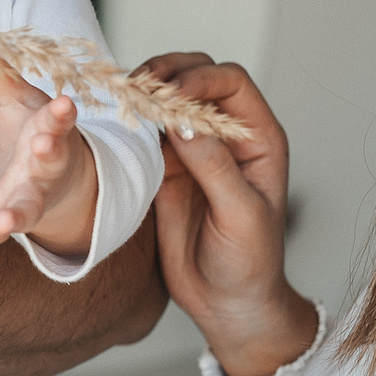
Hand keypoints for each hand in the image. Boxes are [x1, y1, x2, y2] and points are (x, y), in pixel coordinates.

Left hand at [0, 63, 96, 263]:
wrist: (60, 186)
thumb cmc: (37, 133)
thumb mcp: (20, 103)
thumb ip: (1, 76)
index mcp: (50, 134)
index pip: (58, 121)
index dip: (61, 114)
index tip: (66, 103)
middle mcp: (44, 170)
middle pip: (49, 162)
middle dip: (48, 153)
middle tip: (45, 146)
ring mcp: (28, 199)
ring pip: (27, 209)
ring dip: (16, 216)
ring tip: (4, 223)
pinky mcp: (5, 219)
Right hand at [136, 53, 317, 375]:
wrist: (227, 301)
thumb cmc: (250, 262)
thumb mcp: (241, 215)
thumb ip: (215, 168)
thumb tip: (185, 123)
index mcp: (258, 139)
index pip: (230, 84)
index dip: (200, 80)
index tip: (170, 96)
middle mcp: (226, 136)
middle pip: (198, 77)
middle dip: (168, 73)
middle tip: (138, 86)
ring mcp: (193, 149)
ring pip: (168, 99)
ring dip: (145, 93)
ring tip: (122, 98)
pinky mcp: (165, 168)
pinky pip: (146, 132)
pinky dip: (131, 122)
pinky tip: (117, 123)